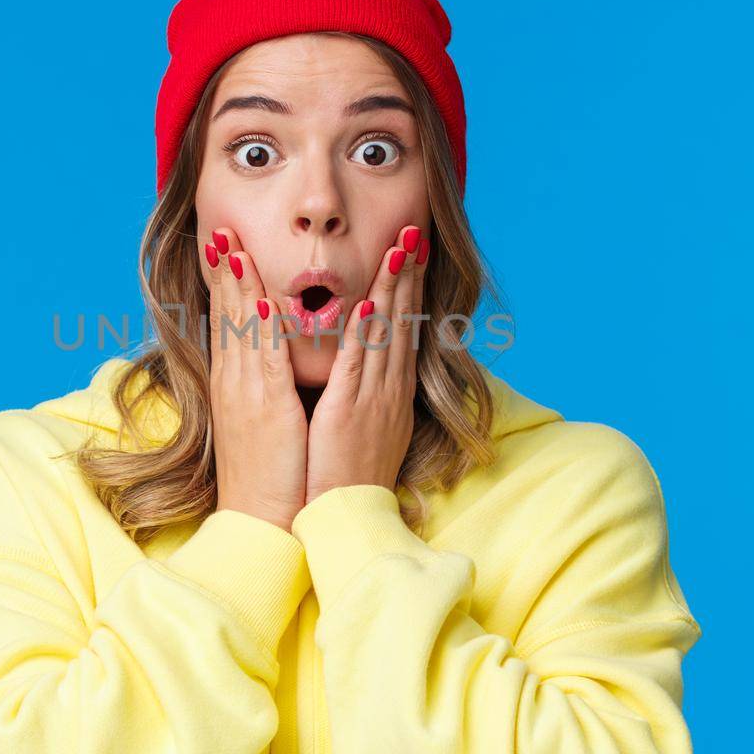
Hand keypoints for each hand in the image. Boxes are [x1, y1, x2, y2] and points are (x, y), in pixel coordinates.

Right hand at [204, 226, 309, 530]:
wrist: (263, 521)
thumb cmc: (272, 476)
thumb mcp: (265, 424)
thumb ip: (267, 390)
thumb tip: (272, 368)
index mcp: (238, 385)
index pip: (230, 322)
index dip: (227, 284)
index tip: (225, 249)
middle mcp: (237, 382)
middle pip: (228, 315)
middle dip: (226, 271)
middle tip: (221, 230)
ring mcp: (248, 393)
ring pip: (243, 326)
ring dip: (241, 281)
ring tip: (233, 243)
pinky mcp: (266, 408)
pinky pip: (265, 357)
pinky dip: (263, 325)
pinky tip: (262, 296)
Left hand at [306, 224, 430, 502]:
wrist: (340, 521)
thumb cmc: (341, 480)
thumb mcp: (362, 431)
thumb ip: (363, 396)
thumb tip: (362, 373)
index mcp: (389, 394)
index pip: (401, 331)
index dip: (406, 290)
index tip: (409, 254)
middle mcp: (388, 392)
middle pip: (401, 322)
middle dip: (407, 275)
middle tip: (413, 233)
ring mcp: (373, 401)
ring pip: (385, 333)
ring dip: (391, 287)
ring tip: (399, 246)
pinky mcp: (349, 414)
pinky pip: (357, 365)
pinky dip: (364, 333)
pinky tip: (369, 302)